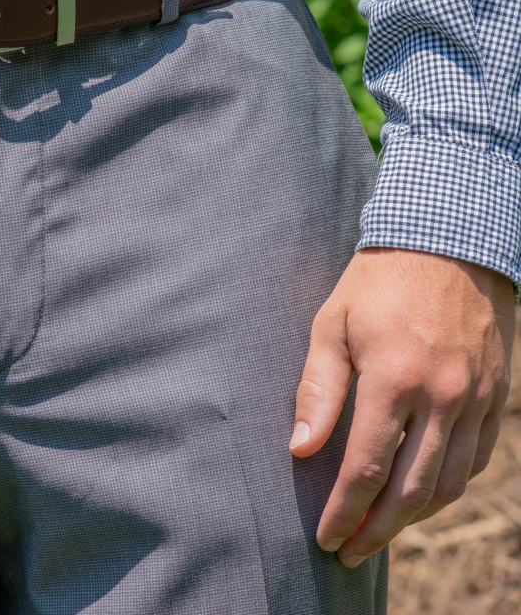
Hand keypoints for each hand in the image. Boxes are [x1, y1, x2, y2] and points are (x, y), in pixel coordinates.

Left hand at [290, 247, 514, 566]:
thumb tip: (300, 449)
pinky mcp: (495, 397)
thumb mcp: (331, 324)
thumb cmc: (375, 283)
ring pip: (449, 483)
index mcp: (394, 378)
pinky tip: (422, 495)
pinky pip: (477, 460)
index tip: (326, 537)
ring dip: (414, 518)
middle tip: (349, 552)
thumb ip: (318, 389)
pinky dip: (448, 487)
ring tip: (380, 532)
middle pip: (412, 489)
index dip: (345, 510)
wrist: (447, 245)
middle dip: (377, 528)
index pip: (367, 467)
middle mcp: (442, 397)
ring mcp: (475, 399)